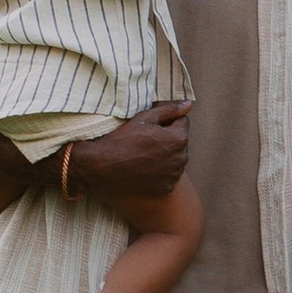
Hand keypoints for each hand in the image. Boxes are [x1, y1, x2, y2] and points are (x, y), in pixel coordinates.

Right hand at [63, 100, 192, 206]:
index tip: (152, 126)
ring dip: (167, 155)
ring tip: (144, 154)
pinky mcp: (166, 188)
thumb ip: (169, 110)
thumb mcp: (144, 118)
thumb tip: (188, 104)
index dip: (167, 120)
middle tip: (146, 140)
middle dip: (169, 138)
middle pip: (181, 142)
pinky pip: (169, 174)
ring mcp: (174, 175)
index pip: (183, 122)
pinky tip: (145, 167)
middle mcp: (181, 158)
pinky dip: (162, 171)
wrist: (103, 167)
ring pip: (176, 159)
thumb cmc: (123, 140)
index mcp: (178, 139)